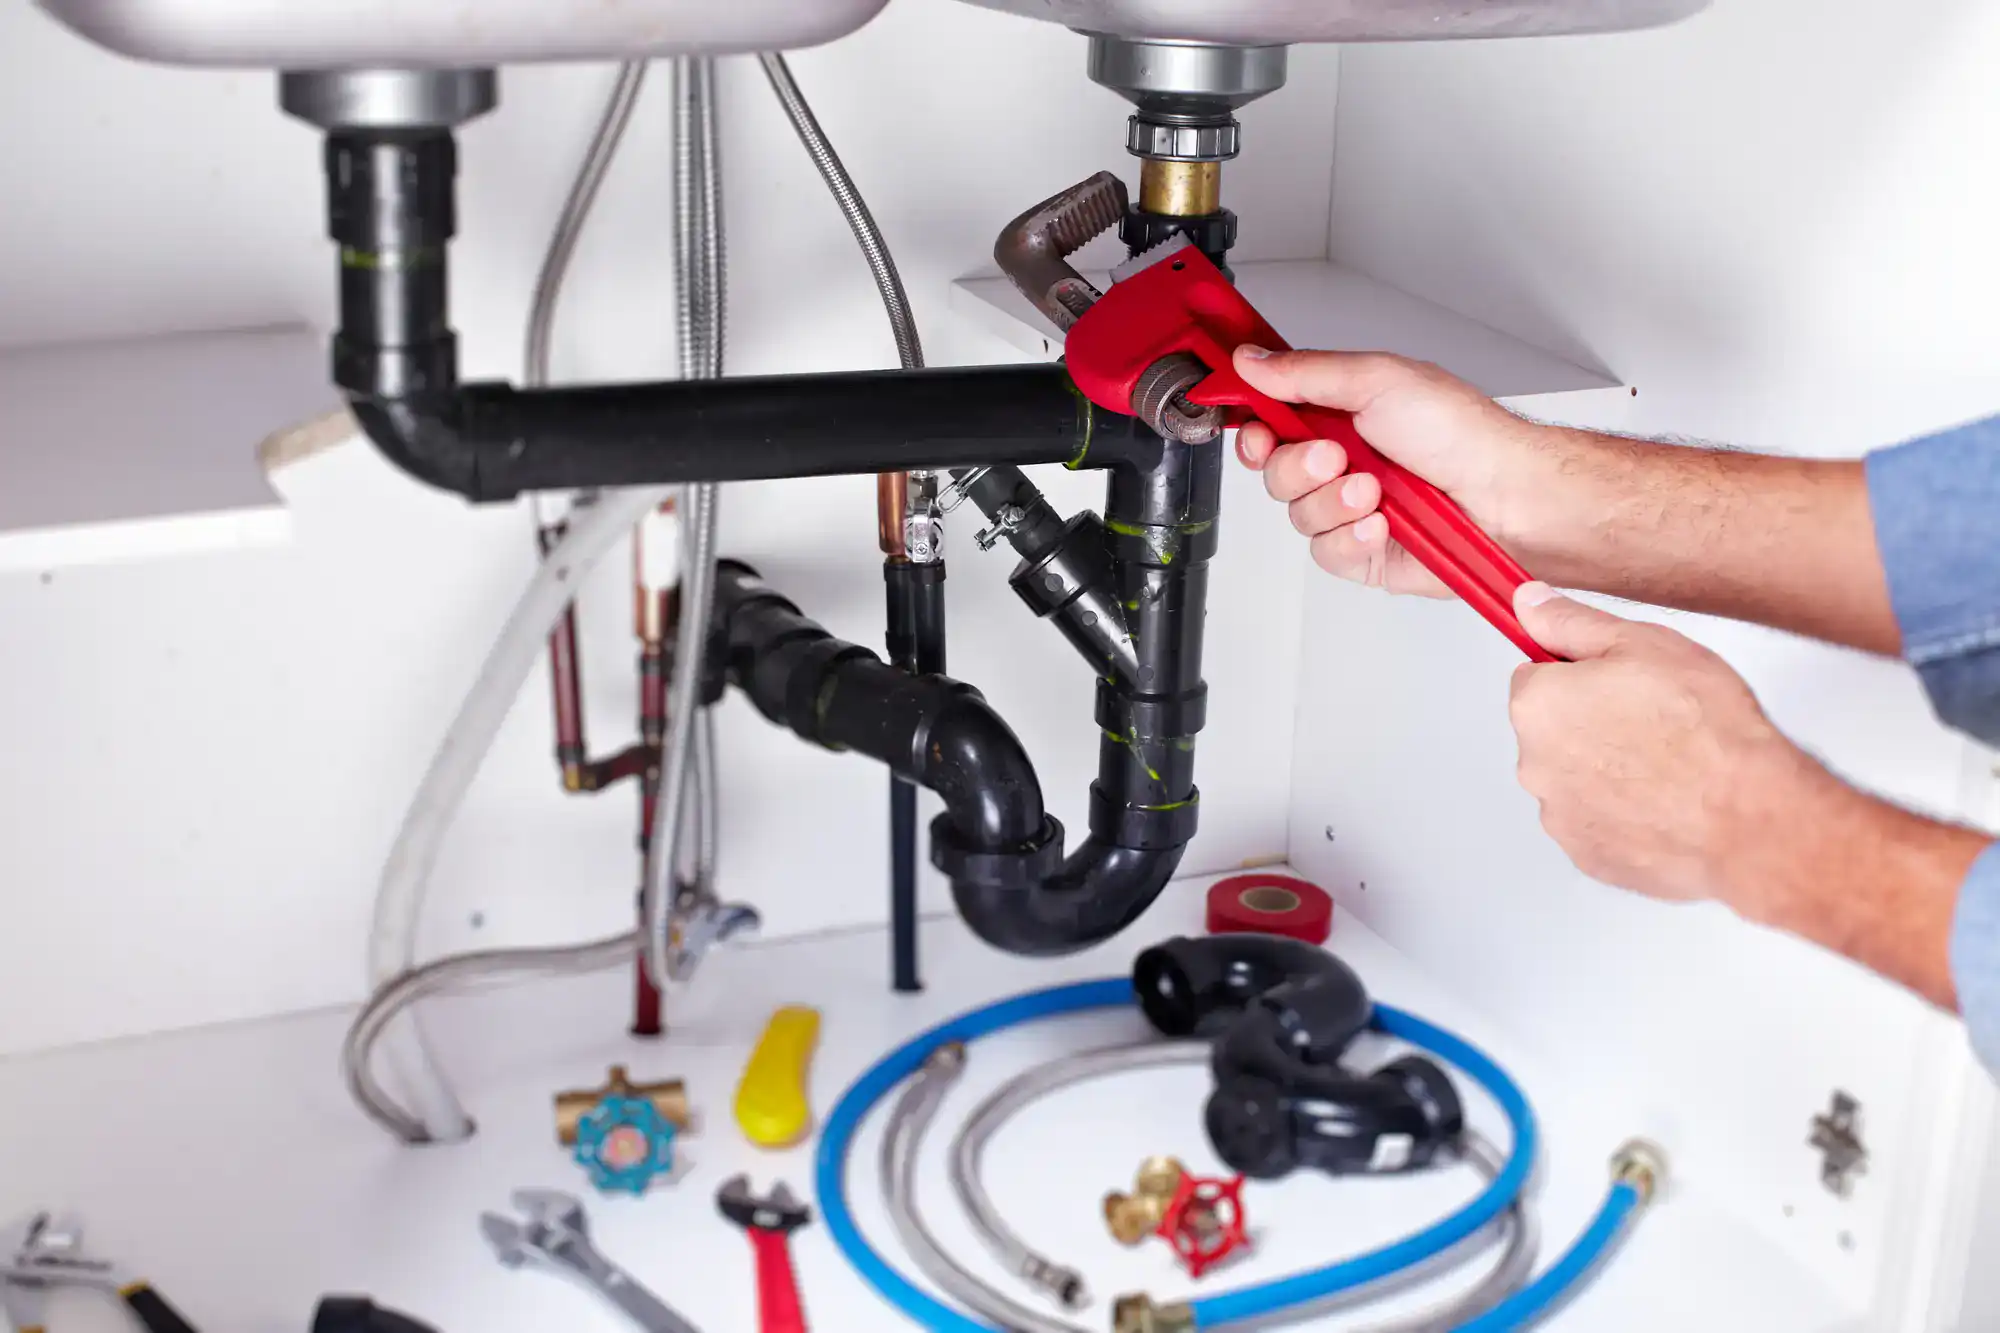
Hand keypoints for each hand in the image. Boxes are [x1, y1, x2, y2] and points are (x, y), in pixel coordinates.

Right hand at [1231, 347, 1568, 593]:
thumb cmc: (1461, 434)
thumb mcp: (1377, 379)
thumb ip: (1305, 372)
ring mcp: (1352, 509)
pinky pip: (1325, 553)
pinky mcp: (1364, 552)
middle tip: (1335, 457)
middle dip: (1299, 468)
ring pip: (1298, 516)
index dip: (1254, 429)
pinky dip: (1351, 539)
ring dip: (1334, 503)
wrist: (1506, 497)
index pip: (1271, 422)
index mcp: (1341, 414)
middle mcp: (1343, 462)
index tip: (1259, 431)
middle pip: (1275, 473)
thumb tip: (1251, 360)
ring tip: (1375, 492)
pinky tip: (1382, 526)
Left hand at [1507, 581, 1815, 909]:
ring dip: (1607, 770)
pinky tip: (1666, 801)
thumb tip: (1528, 603)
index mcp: (1537, 706)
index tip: (1615, 680)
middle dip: (1591, 723)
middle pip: (1553, 731)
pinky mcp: (1588, 855)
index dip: (1579, 673)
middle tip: (1652, 720)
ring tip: (1667, 764)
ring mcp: (1560, 816)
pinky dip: (1624, 812)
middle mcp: (1534, 765)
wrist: (1747, 814)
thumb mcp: (1640, 643)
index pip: (1534, 676)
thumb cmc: (1704, 728)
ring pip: (1575, 778)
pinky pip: (1599, 822)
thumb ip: (1570, 621)